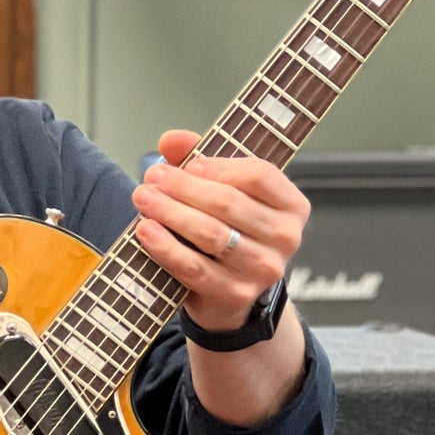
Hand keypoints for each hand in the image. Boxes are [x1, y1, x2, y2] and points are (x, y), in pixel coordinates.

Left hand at [131, 128, 308, 333]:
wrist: (230, 292)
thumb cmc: (228, 229)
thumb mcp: (223, 190)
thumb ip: (198, 157)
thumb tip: (171, 140)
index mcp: (291, 205)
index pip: (259, 175)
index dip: (218, 166)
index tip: (188, 165)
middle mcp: (285, 238)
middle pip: (229, 202)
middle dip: (184, 187)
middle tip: (152, 177)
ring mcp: (263, 269)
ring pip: (211, 234)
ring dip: (171, 212)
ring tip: (144, 198)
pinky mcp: (236, 295)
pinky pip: (194, 267)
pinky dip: (166, 247)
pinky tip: (145, 230)